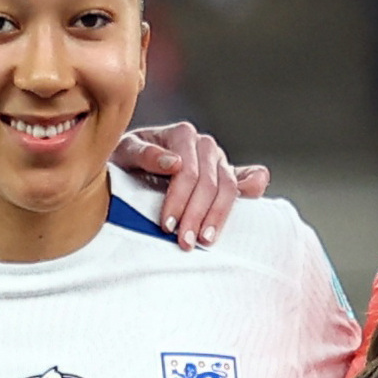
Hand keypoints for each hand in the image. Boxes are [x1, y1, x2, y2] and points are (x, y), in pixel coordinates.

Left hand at [115, 121, 268, 247]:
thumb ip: (145, 154)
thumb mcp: (124, 153)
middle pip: (209, 183)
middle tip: (184, 242)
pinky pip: (247, 179)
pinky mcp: (228, 174)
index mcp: (182, 134)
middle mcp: (204, 145)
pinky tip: (253, 197)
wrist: (129, 166)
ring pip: (228, 187)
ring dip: (218, 216)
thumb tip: (175, 163)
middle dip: (196, 215)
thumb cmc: (125, 160)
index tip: (167, 226)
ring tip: (205, 240)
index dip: (179, 200)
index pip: (188, 171)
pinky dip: (254, 187)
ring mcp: (219, 160)